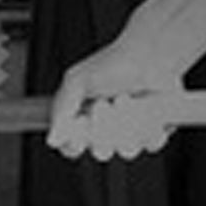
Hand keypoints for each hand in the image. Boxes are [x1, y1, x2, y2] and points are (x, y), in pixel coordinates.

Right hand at [46, 34, 183, 162]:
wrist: (150, 53)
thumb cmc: (112, 64)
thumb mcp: (77, 81)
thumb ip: (61, 110)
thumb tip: (51, 141)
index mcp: (83, 120)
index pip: (72, 147)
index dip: (74, 144)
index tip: (80, 128)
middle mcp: (106, 130)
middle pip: (100, 152)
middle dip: (103, 129)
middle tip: (103, 104)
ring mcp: (131, 133)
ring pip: (126, 150)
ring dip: (126, 122)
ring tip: (126, 97)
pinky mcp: (153, 132)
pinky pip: (150, 144)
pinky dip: (148, 124)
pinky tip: (145, 103)